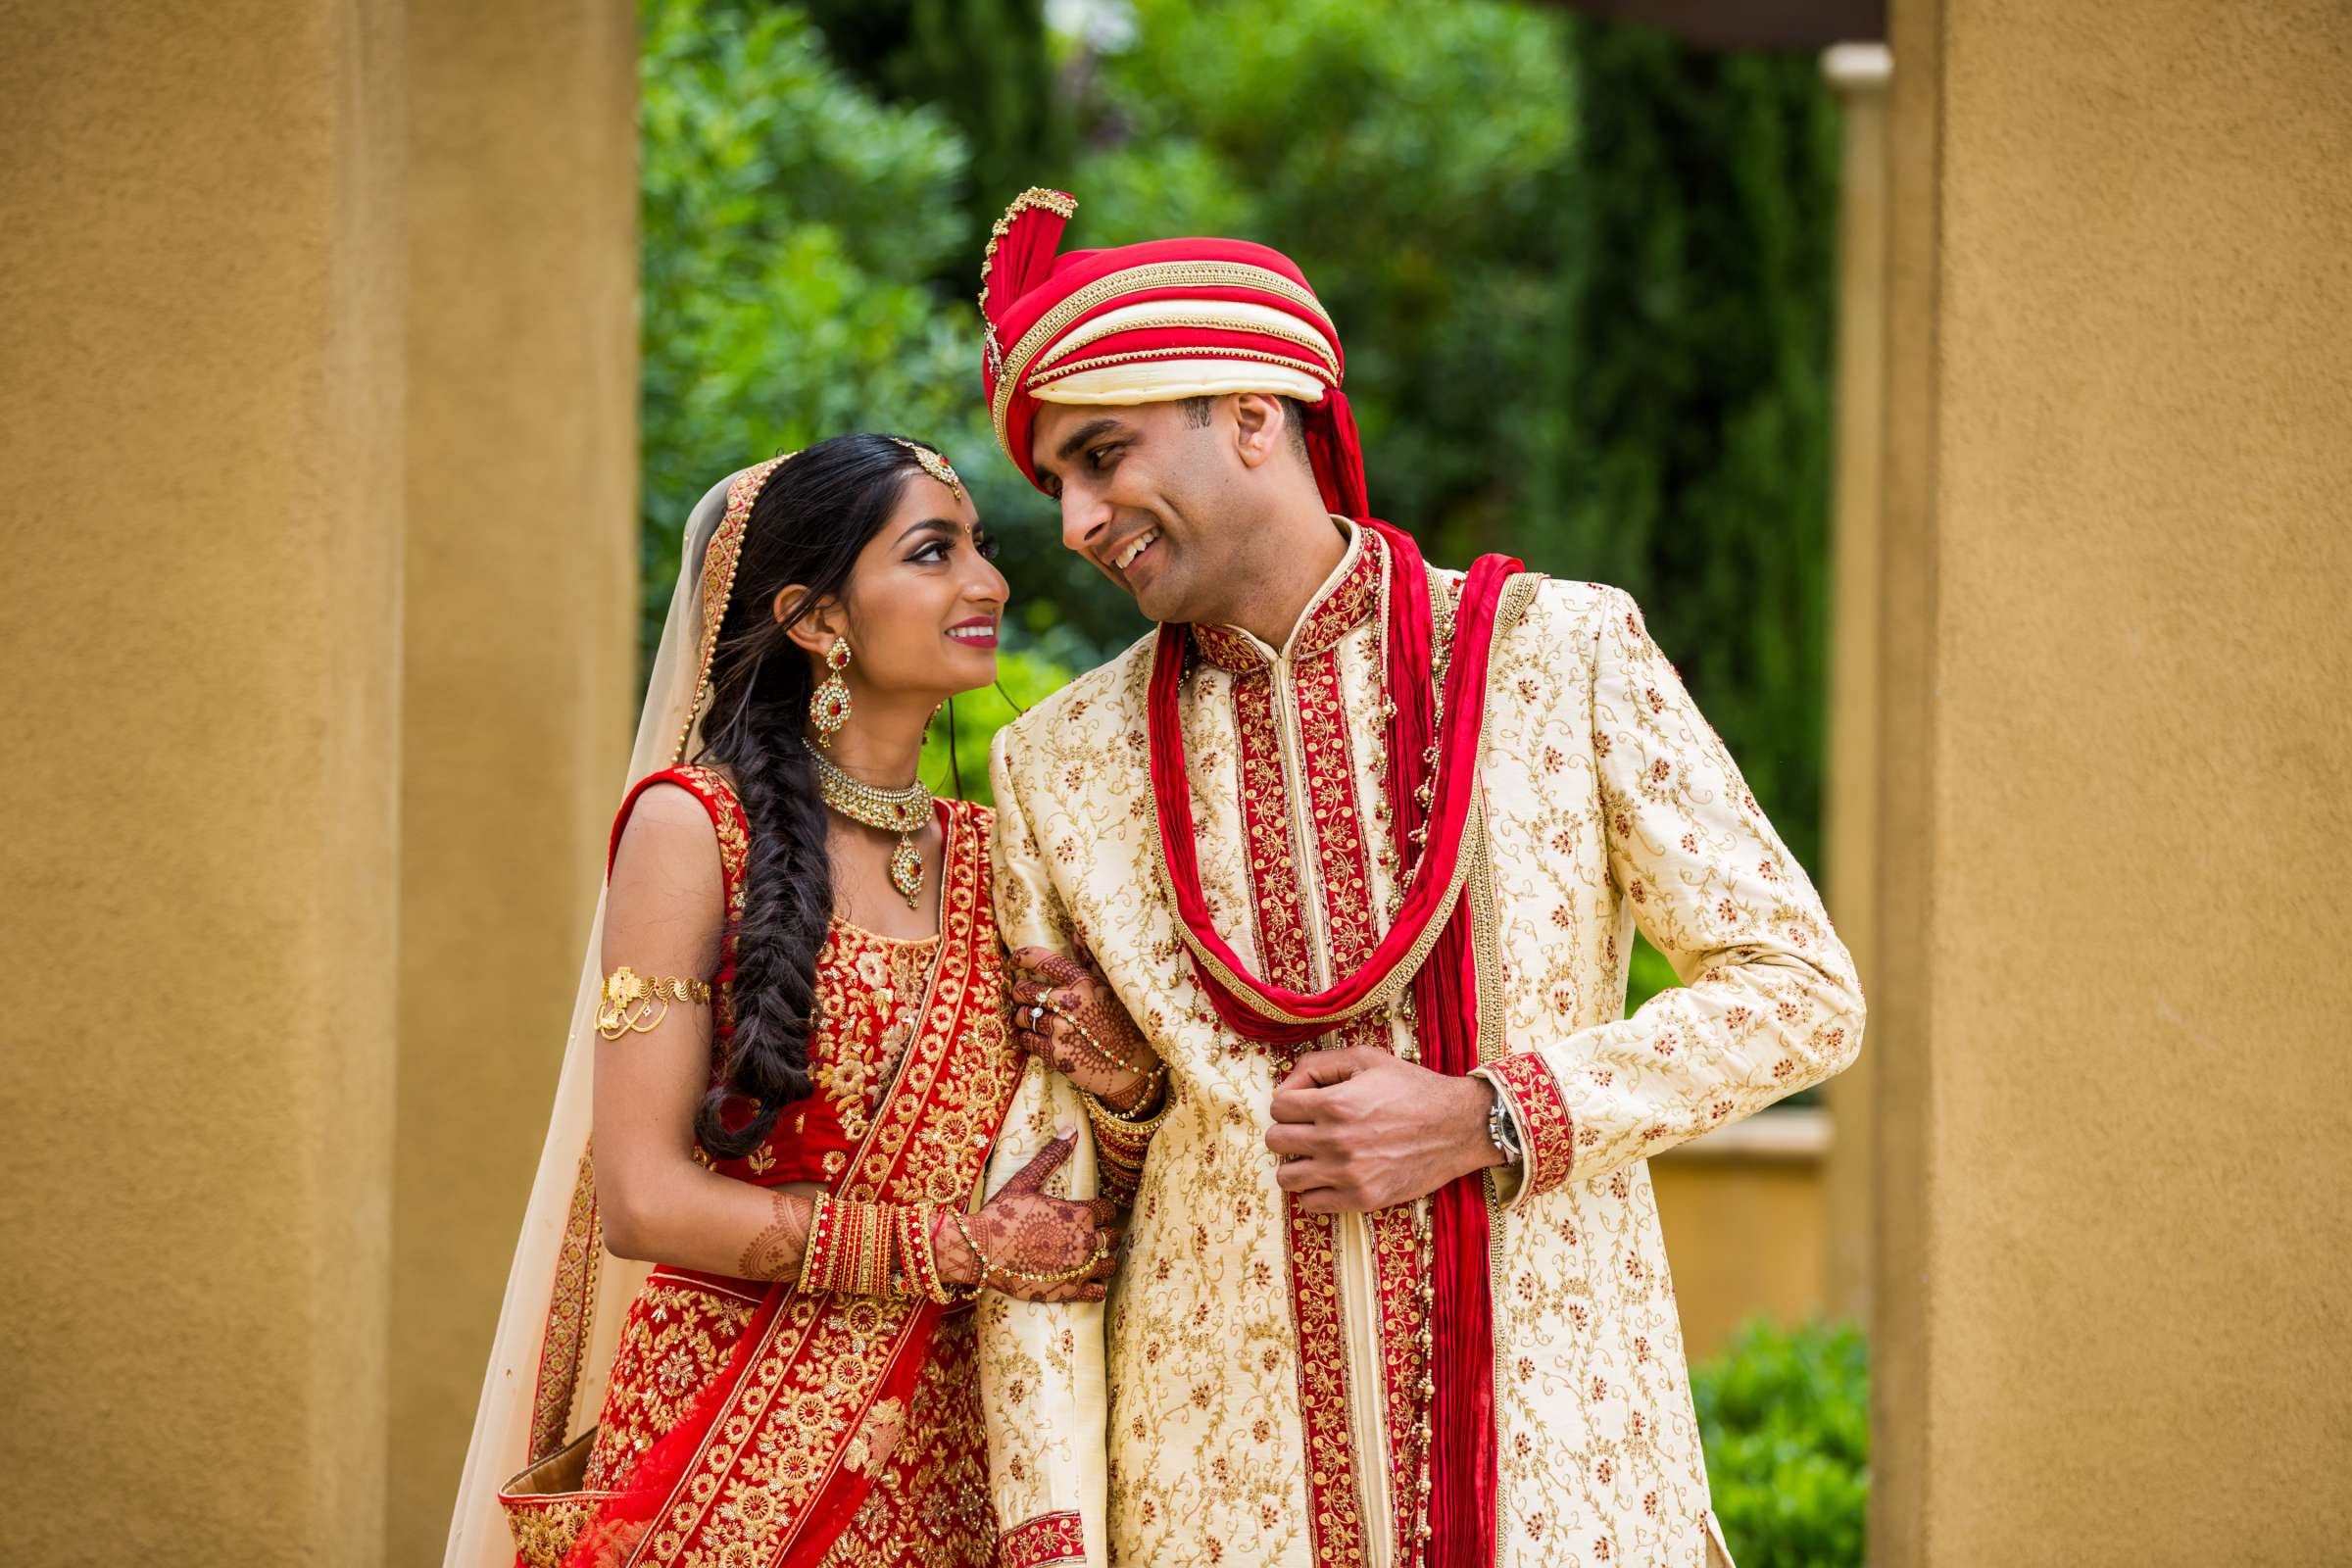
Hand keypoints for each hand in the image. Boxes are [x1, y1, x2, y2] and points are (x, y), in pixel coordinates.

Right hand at [937, 1130, 1120, 1302]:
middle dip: (1103, 1233)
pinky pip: (1098, 1291)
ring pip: (1110, 1264)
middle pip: (1112, 1236)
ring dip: (1104, 1259)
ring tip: (1090, 1257)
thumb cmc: (1002, 1213)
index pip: (1107, 1210)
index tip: (1090, 1212)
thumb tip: (1073, 1129)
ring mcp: (1078, 1269)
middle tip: (1088, 1234)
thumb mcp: (1026, 1181)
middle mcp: (1084, 1242)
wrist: (979, 1250)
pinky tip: (1087, 1280)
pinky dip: (1098, 1285)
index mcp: (1079, 1214)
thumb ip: (1052, 1156)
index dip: (1100, 1210)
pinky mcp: (1068, 1291)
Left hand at [1010, 942, 1163, 1113]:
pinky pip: (1026, 1040)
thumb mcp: (1111, 988)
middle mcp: (1069, 1004)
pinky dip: (1026, 1036)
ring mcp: (1060, 1029)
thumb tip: (1075, 932)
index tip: (1015, 958)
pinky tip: (1034, 1035)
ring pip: (1022, 1016)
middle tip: (1022, 994)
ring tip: (1030, 1016)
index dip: (1025, 957)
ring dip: (1022, 1015)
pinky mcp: (1055, 1054)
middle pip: (1025, 990)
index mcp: (1083, 983)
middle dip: (1019, 991)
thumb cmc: (1124, 1024)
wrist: (1133, 1067)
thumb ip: (1089, 961)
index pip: (1045, 961)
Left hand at [1263, 1047, 1501, 1212]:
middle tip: (1309, 1130)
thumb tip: (1285, 1087)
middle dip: (1289, 1131)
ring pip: (1286, 1177)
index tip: (1305, 1105)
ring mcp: (1347, 1174)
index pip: (1277, 1107)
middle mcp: (1335, 1141)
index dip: (1290, 1102)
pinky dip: (1315, 1191)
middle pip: (1276, 1141)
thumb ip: (1317, 1065)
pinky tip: (1332, 1177)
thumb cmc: (1412, 1088)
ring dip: (1297, 1164)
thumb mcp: (1366, 1059)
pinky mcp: (1362, 1199)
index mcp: (1333, 1103)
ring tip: (1316, 1156)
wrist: (1458, 1126)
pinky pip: (1311, 1203)